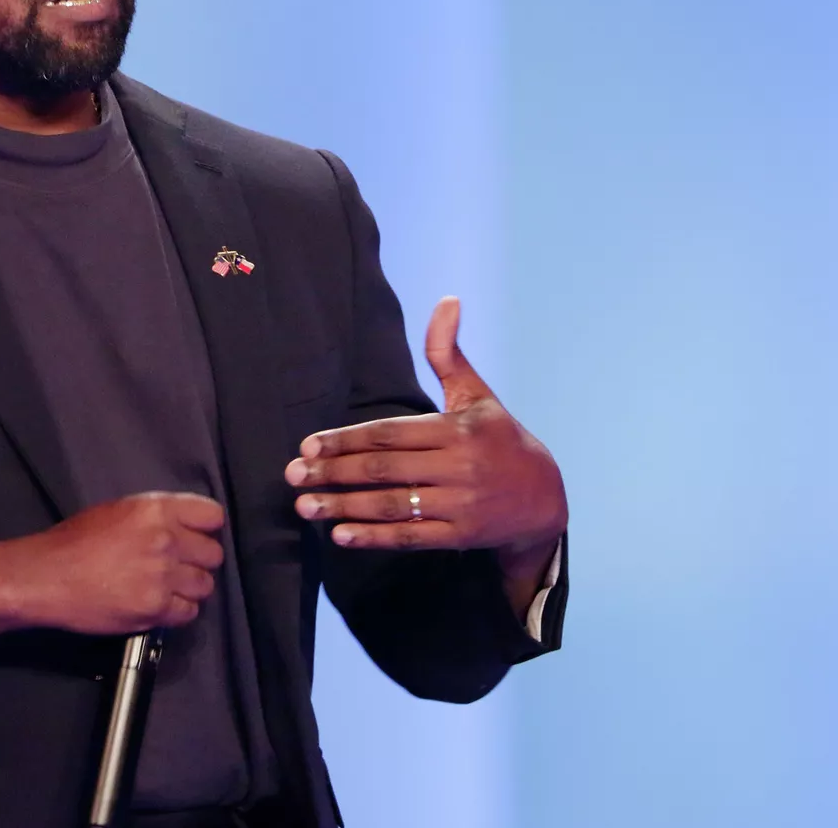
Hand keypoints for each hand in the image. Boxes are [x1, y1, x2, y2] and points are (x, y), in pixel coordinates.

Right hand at [0, 492, 225, 643]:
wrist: (47, 577)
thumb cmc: (74, 540)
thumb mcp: (117, 510)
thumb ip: (155, 516)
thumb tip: (182, 527)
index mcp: (156, 509)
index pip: (212, 516)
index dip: (205, 529)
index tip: (194, 537)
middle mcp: (166, 540)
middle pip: (213, 555)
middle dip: (198, 561)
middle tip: (177, 567)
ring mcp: (163, 576)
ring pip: (205, 586)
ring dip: (189, 588)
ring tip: (166, 589)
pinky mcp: (156, 609)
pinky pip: (188, 613)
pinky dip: (177, 611)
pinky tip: (158, 605)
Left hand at [284, 297, 566, 605]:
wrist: (545, 498)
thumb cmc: (499, 439)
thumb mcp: (477, 395)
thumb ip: (449, 354)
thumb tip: (447, 300)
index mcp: (456, 430)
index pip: (389, 434)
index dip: (346, 440)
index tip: (308, 446)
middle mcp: (458, 466)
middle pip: (384, 469)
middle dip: (334, 473)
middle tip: (292, 475)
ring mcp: (460, 504)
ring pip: (392, 505)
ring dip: (344, 507)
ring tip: (304, 506)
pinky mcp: (461, 536)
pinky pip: (410, 537)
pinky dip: (374, 537)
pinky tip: (340, 534)